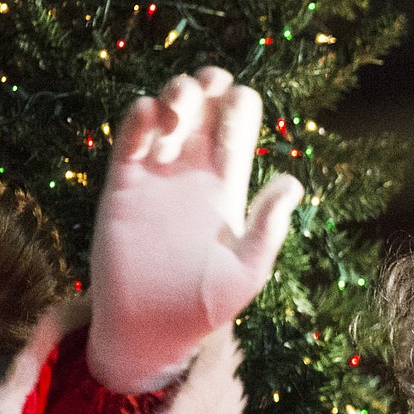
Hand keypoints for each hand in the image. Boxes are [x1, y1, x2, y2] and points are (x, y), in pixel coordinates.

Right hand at [87, 67, 301, 392]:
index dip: (239, 107)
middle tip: (206, 94)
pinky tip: (150, 118)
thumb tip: (292, 182)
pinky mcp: (121, 185)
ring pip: (168, 109)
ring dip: (175, 96)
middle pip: (205, 104)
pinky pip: (129, 136)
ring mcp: (157, 176)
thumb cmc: (204, 307)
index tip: (233, 119)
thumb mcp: (247, 271)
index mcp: (229, 187)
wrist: (149, 329)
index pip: (239, 124)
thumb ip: (268, 228)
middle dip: (208, 84)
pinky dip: (139, 115)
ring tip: (174, 121)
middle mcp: (194, 173)